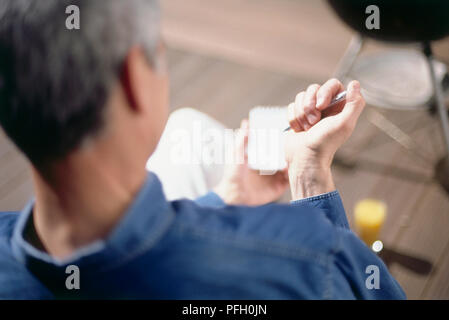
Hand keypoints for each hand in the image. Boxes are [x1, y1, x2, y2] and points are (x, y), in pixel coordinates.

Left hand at [214, 120, 288, 205]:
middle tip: (295, 142)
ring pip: (289, 166)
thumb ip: (242, 139)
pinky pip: (290, 180)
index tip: (286, 132)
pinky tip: (292, 167)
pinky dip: (293, 174)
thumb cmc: (232, 175)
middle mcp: (268, 167)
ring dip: (293, 161)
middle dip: (289, 150)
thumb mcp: (236, 153)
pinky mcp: (278, 187)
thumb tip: (246, 123)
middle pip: (283, 156)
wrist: (235, 195)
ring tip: (296, 153)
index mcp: (259, 158)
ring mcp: (274, 177)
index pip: (273, 147)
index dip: (279, 140)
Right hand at [285, 79, 364, 199]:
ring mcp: (310, 111)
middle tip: (314, 121)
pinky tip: (300, 130)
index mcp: (339, 107)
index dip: (324, 92)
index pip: (332, 84)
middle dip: (309, 105)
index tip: (321, 106)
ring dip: (301, 114)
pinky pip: (291, 106)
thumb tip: (355, 84)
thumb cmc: (324, 144)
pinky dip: (294, 119)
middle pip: (313, 88)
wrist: (305, 158)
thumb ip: (355, 103)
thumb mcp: (344, 124)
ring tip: (307, 128)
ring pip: (300, 97)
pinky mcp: (298, 116)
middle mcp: (326, 107)